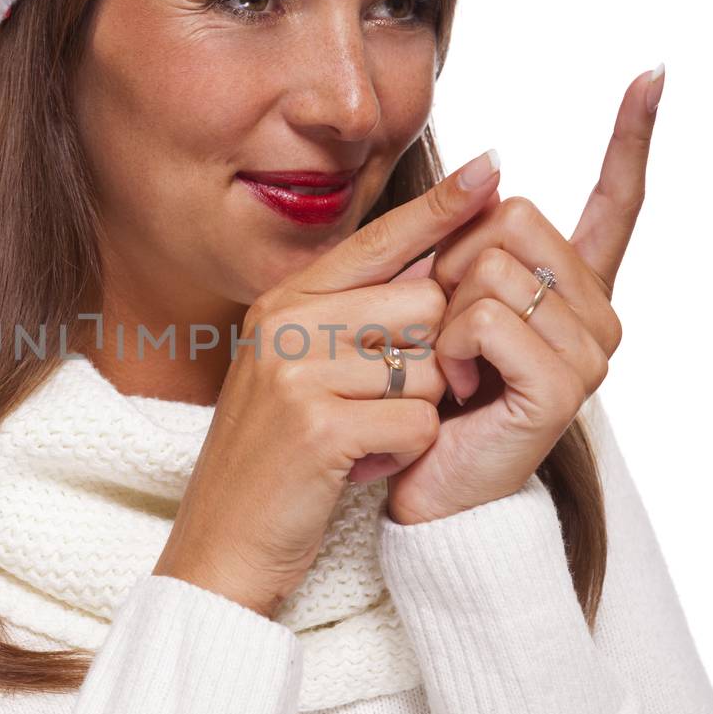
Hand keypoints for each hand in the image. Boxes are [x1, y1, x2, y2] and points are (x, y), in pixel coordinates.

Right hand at [152, 149, 501, 616]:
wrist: (221, 546)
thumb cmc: (274, 462)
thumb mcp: (296, 374)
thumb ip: (347, 319)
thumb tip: (430, 271)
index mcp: (282, 304)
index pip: (377, 239)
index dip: (439, 207)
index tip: (491, 167)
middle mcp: (285, 324)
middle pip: (424, 302)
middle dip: (430, 359)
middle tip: (384, 406)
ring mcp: (297, 373)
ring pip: (430, 364)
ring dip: (417, 412)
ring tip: (365, 439)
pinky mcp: (319, 428)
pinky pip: (419, 420)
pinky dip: (404, 452)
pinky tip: (359, 468)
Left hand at [384, 67, 661, 524]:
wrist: (418, 481)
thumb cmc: (424, 390)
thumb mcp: (435, 300)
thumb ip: (462, 240)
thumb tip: (494, 163)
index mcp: (571, 286)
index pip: (615, 201)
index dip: (632, 138)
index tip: (652, 75)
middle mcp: (594, 312)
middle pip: (513, 217)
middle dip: (451, 263)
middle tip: (447, 331)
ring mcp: (589, 350)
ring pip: (492, 268)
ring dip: (443, 312)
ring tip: (451, 367)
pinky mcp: (565, 387)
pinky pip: (486, 317)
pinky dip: (450, 347)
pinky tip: (458, 387)